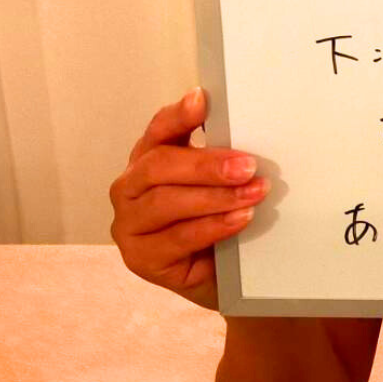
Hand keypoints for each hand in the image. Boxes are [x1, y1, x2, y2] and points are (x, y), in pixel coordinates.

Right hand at [109, 87, 268, 309]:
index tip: (203, 100)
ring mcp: (129, 225)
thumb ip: (220, 160)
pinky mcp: (140, 259)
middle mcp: (130, 188)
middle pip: (160, 165)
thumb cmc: (219, 224)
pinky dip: (212, 226)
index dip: (179, 115)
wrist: (224, 281)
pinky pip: (177, 238)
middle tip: (247, 165)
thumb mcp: (220, 186)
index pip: (159, 129)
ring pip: (166, 202)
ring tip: (253, 193)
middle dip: (206, 164)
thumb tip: (247, 135)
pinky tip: (239, 219)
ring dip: (215, 197)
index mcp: (147, 159)